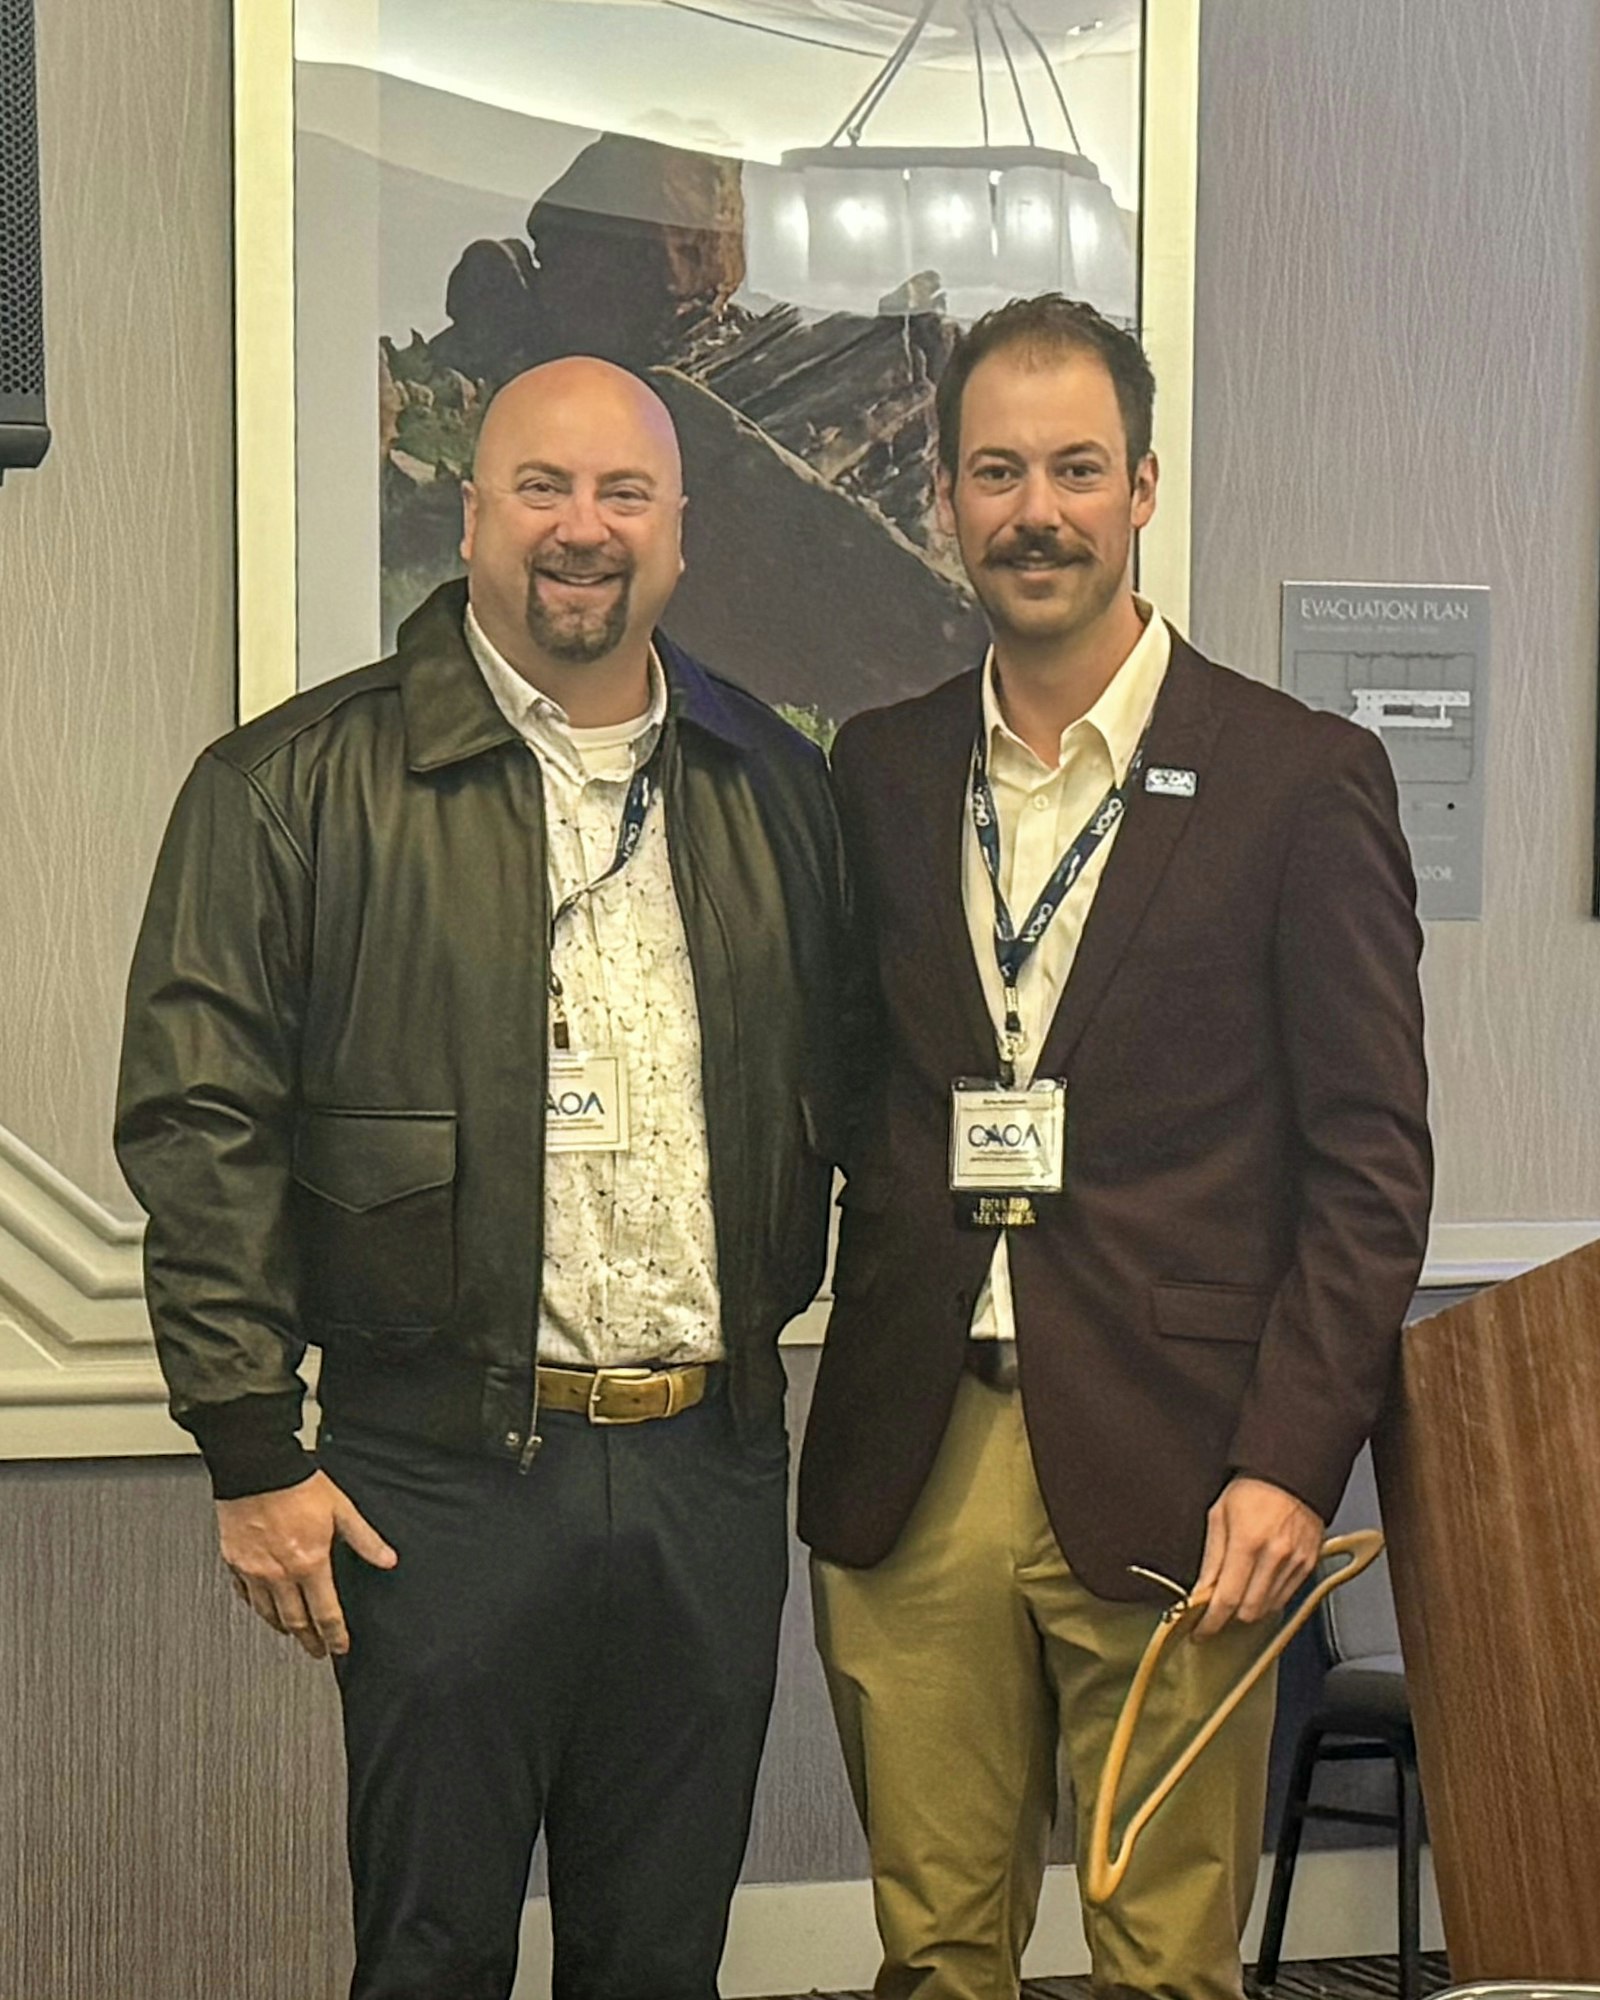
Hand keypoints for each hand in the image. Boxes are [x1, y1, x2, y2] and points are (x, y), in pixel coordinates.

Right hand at [217, 1470, 396, 1659]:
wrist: (256, 1467)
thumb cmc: (296, 1484)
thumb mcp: (341, 1509)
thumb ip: (364, 1539)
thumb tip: (387, 1559)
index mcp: (309, 1562)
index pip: (326, 1613)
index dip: (335, 1635)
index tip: (339, 1646)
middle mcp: (280, 1573)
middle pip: (296, 1621)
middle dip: (309, 1640)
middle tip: (317, 1650)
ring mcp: (254, 1570)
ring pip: (268, 1613)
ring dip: (283, 1627)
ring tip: (293, 1633)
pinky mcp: (235, 1562)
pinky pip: (245, 1595)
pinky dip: (257, 1606)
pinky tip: (262, 1606)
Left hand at [1190, 1475, 1322, 1639]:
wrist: (1291, 1473)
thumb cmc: (1253, 1488)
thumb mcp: (1219, 1516)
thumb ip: (1211, 1559)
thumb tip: (1200, 1593)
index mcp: (1248, 1542)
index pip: (1226, 1599)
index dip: (1210, 1622)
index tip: (1199, 1631)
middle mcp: (1275, 1557)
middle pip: (1249, 1611)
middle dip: (1228, 1617)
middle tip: (1215, 1611)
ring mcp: (1295, 1563)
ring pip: (1268, 1609)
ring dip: (1248, 1609)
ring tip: (1236, 1594)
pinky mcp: (1309, 1566)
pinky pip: (1286, 1597)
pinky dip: (1268, 1599)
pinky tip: (1257, 1585)